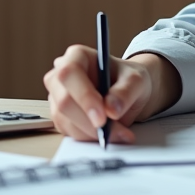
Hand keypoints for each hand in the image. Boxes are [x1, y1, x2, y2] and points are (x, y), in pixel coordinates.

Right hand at [43, 47, 179, 142]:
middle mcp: (61, 76)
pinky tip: (109, 134)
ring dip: (92, 133)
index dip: (84, 96)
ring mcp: (57, 98)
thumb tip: (111, 110)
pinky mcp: (61, 117)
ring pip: (65, 121)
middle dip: (89, 121)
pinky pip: (69, 132)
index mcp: (77, 56)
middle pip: (64, 101)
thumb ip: (126, 92)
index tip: (102, 117)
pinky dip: (90, 138)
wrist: (129, 92)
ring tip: (119, 133)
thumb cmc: (129, 79)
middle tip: (113, 132)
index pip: (70, 74)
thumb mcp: (136, 80)